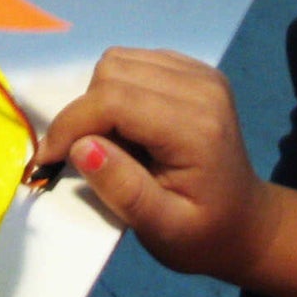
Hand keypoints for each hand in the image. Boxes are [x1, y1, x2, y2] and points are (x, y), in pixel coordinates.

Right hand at [31, 49, 277, 283]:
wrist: (246, 224)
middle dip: (85, 114)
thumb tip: (82, 147)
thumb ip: (123, 189)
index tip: (50, 160)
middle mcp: (202, 88)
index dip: (71, 125)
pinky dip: (117, 91)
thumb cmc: (203, 235)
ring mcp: (201, 74)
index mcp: (196, 127)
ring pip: (118, 61)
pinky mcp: (194, 70)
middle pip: (112, 73)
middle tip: (89, 158)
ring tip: (114, 145)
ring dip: (99, 101)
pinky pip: (134, 62)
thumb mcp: (163, 229)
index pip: (113, 100)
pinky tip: (131, 127)